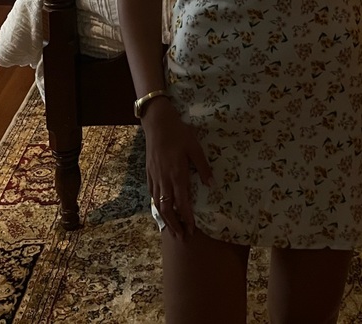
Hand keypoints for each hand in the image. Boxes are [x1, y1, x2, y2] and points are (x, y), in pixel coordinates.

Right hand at [142, 97, 213, 238]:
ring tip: (172, 228)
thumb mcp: (195, 148)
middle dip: (174, 224)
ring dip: (165, 218)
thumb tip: (212, 184)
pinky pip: (152, 194)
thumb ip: (203, 167)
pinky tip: (161, 209)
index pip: (182, 202)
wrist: (157, 123)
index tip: (192, 229)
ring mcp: (155, 177)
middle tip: (182, 236)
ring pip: (158, 203)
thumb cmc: (179, 133)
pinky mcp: (149, 172)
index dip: (187, 217)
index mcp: (177, 174)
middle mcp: (164, 179)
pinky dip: (157, 205)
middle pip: (167, 208)